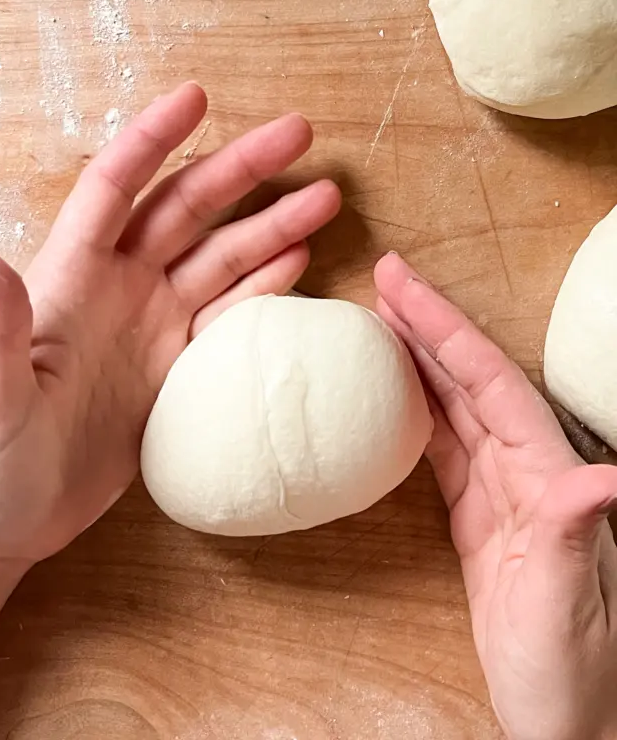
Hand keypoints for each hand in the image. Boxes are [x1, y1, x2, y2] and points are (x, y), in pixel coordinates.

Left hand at [0, 83, 340, 577]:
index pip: (114, 189)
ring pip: (219, 258)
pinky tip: (299, 262)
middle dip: (242, 170)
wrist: (4, 521)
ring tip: (324, 196)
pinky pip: (228, 314)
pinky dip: (265, 286)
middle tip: (299, 133)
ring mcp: (149, 325)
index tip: (195, 97)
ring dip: (270, 226)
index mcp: (70, 277)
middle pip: (186, 210)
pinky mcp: (174, 365)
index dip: (153, 141)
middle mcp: (116, 287)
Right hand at [375, 253, 616, 739]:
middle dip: (427, 324)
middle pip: (472, 378)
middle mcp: (528, 471)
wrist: (565, 720)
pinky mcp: (479, 516)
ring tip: (378, 320)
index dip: (447, 328)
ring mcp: (502, 491)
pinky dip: (416, 411)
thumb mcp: (568, 609)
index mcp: (548, 477)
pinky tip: (393, 393)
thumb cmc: (574, 673)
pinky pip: (444, 446)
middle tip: (383, 279)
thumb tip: (600, 476)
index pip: (492, 382)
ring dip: (419, 359)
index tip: (403, 285)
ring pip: (455, 404)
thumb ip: (575, 538)